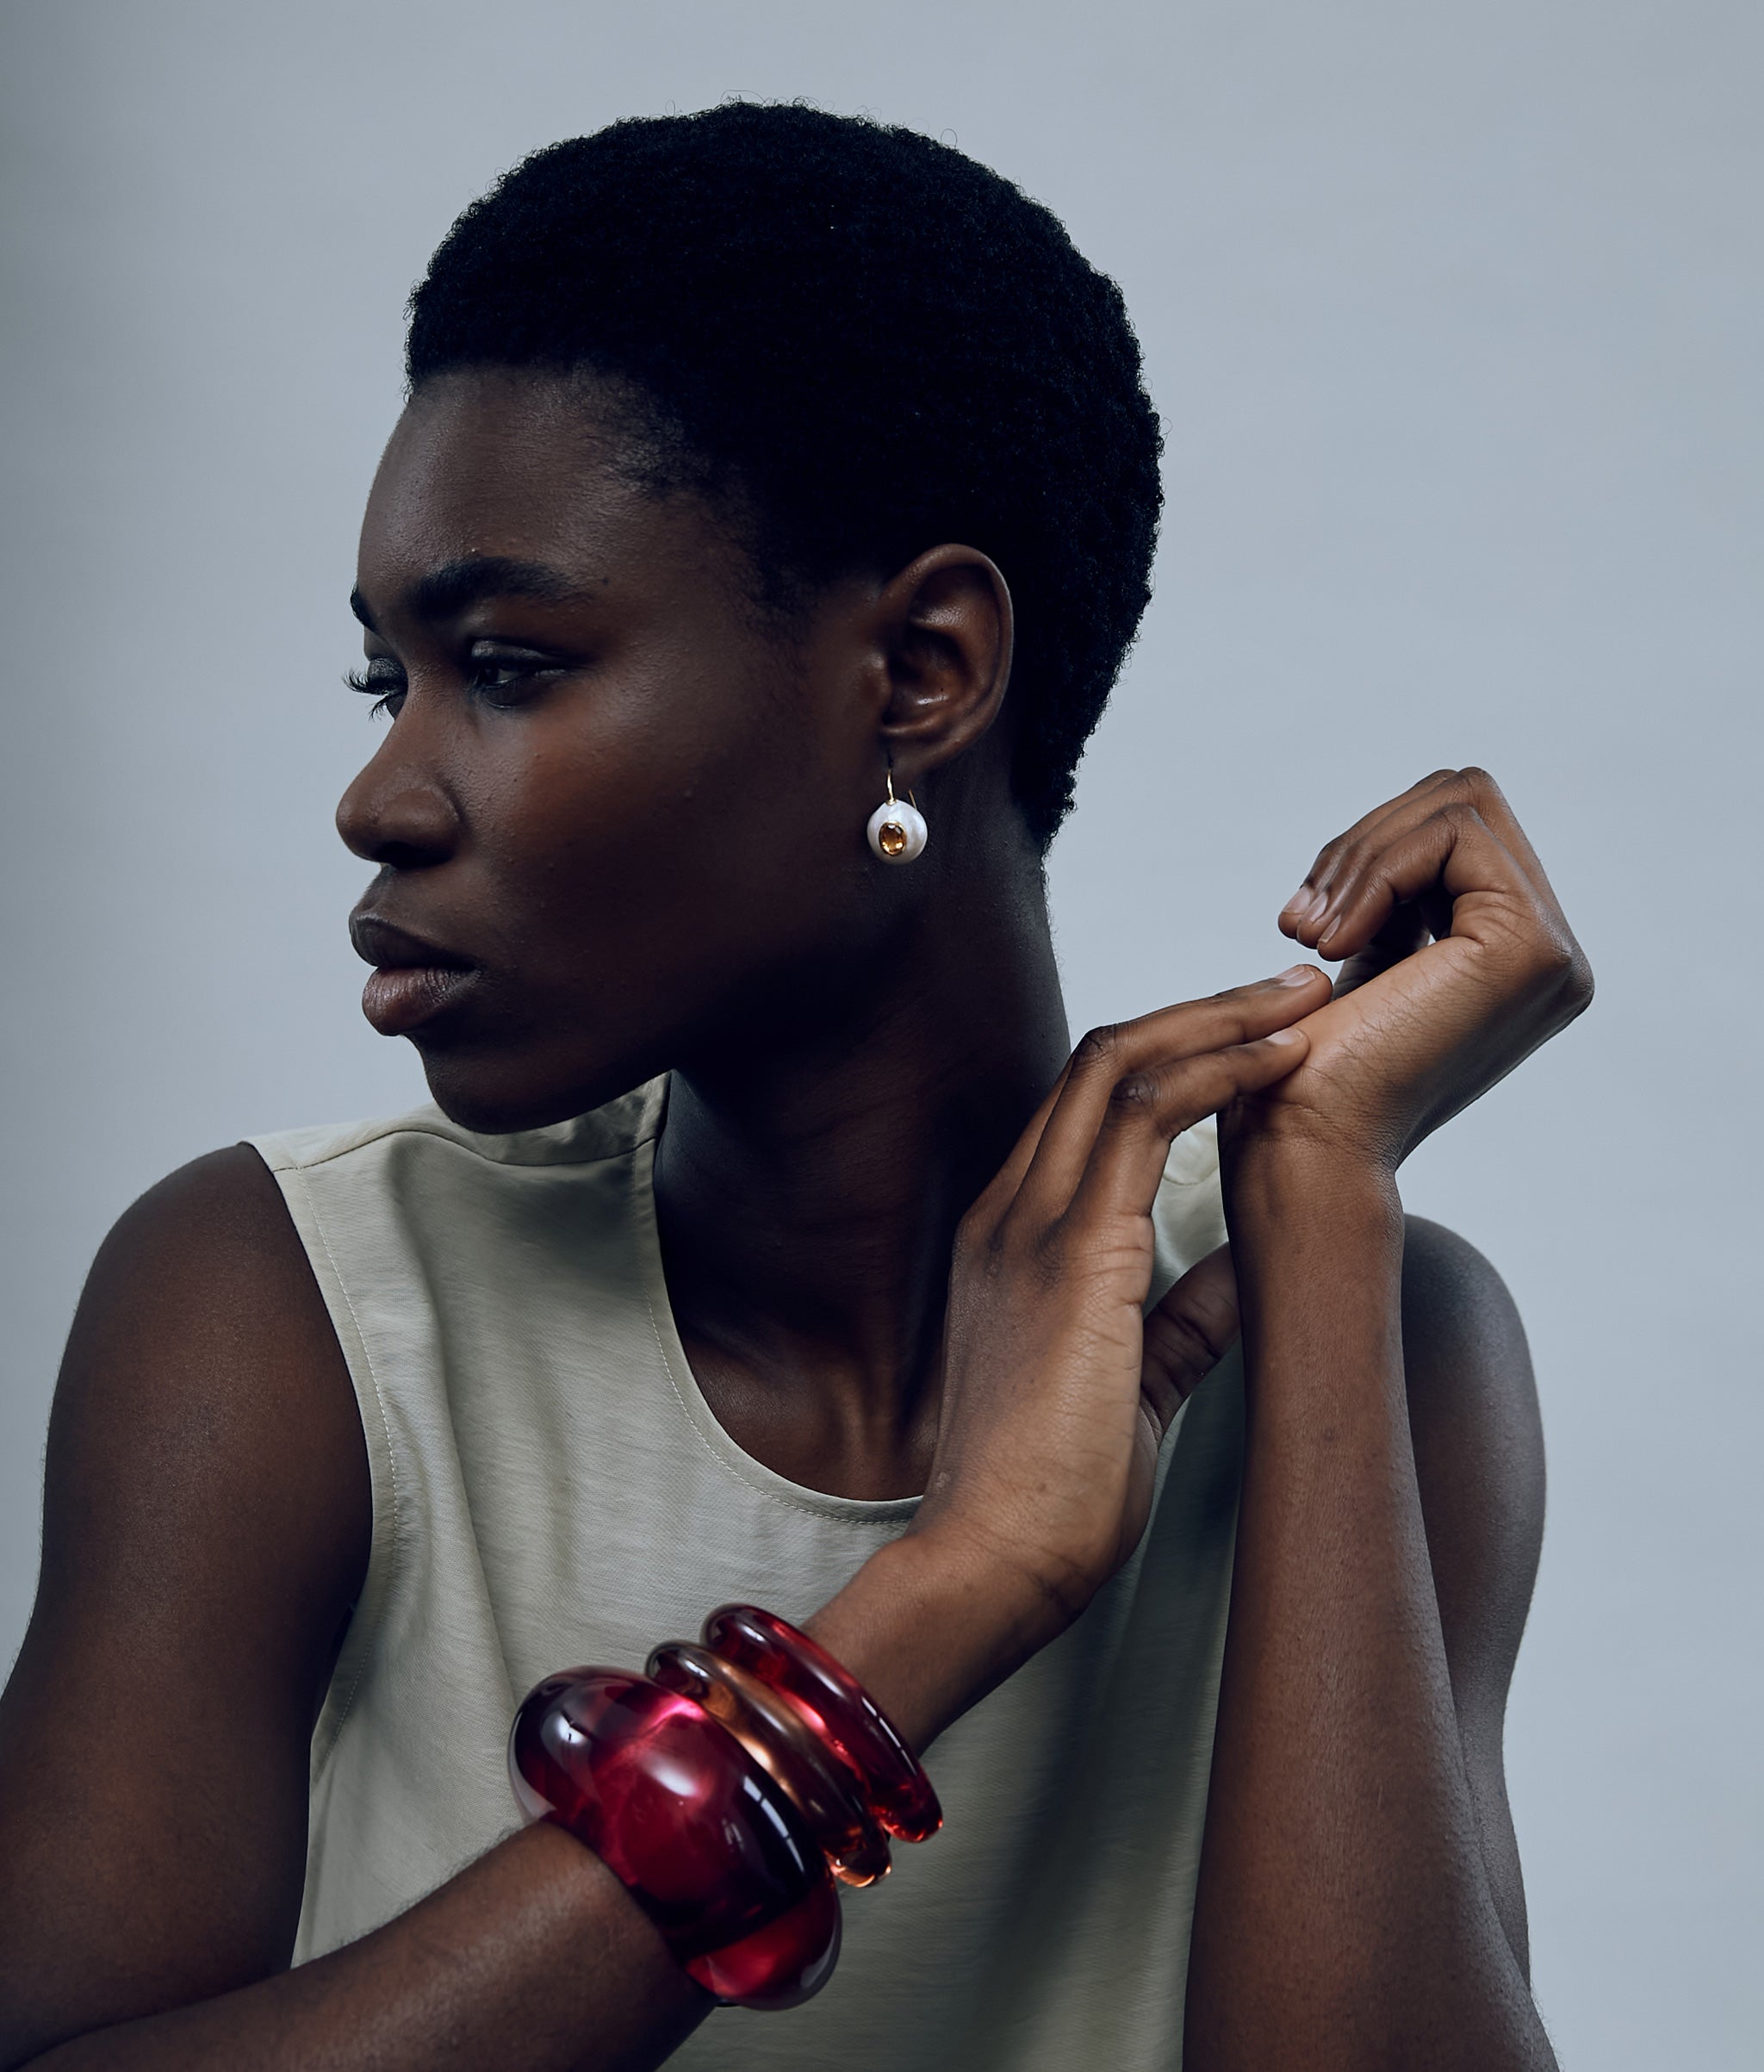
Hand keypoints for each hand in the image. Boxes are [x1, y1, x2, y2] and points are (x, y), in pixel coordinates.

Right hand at [904, 973, 1314, 1645]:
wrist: (992, 1564)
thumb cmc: (1054, 1494)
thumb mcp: (1132, 1382)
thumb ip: (1179, 1316)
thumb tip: (1246, 1268)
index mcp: (1013, 1238)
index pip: (1086, 1105)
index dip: (1175, 1055)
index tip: (1256, 1040)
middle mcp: (1009, 1211)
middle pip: (1100, 1058)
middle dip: (1204, 1009)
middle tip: (1295, 988)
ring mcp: (1028, 1224)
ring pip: (1119, 1065)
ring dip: (1218, 1019)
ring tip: (1302, 999)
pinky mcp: (1069, 1254)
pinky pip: (1142, 1120)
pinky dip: (1216, 1073)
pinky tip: (1280, 1060)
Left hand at [1234, 767, 1591, 1172]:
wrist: (1305, 1148)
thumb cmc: (1306, 1074)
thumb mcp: (1365, 960)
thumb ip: (1403, 899)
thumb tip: (1405, 827)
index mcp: (1516, 958)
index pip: (1459, 827)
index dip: (1371, 850)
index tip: (1304, 922)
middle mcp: (1554, 956)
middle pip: (1465, 798)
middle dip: (1364, 843)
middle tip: (1301, 923)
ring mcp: (1554, 952)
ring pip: (1460, 802)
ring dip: (1360, 856)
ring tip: (1308, 933)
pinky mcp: (1531, 946)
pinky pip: (1454, 832)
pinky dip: (1375, 869)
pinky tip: (1333, 944)